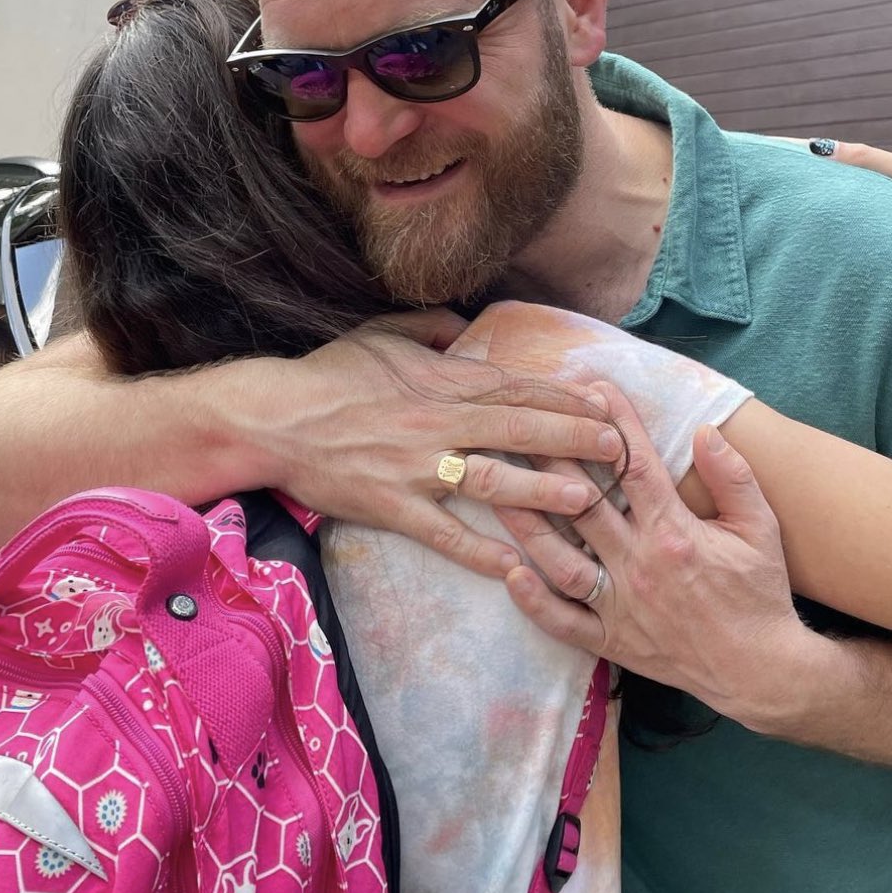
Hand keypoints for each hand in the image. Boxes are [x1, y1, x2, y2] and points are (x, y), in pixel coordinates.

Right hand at [254, 310, 624, 577]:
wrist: (272, 418)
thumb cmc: (327, 374)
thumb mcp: (380, 334)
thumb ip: (429, 326)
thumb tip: (463, 323)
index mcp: (440, 382)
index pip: (516, 387)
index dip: (564, 396)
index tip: (604, 404)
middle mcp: (438, 425)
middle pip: (519, 430)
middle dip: (574, 438)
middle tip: (620, 450)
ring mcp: (418, 469)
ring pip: (493, 482)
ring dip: (544, 493)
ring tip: (588, 501)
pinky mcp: (394, 507)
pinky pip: (445, 535)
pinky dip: (481, 553)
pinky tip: (516, 569)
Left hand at [499, 384, 814, 730]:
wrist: (761, 671)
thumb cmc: (760, 593)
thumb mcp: (760, 529)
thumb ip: (733, 477)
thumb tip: (705, 429)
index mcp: (675, 532)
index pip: (634, 466)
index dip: (612, 423)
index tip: (592, 389)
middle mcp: (640, 565)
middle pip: (583, 503)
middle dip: (550, 460)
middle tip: (519, 427)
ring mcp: (621, 606)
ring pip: (560, 559)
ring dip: (526, 524)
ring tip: (494, 490)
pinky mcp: (612, 641)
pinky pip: (564, 623)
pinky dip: (534, 602)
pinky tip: (508, 574)